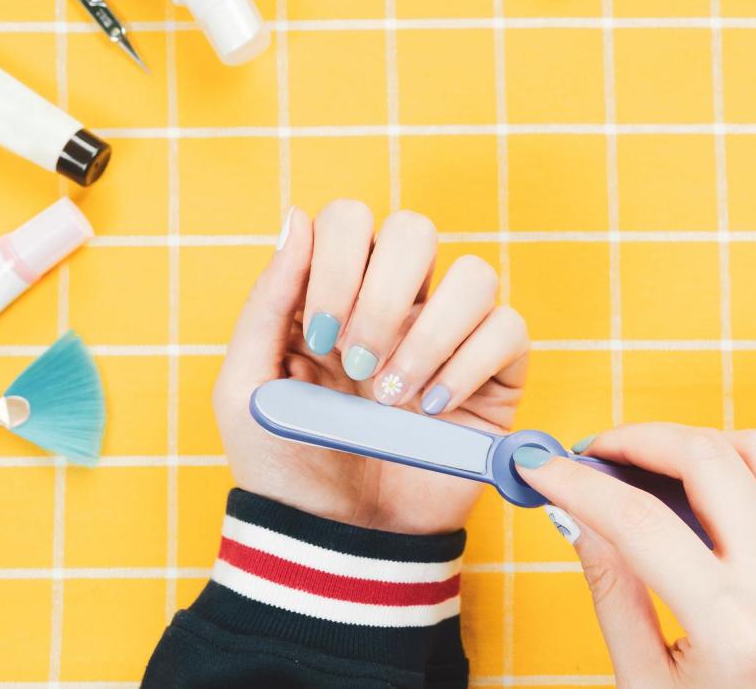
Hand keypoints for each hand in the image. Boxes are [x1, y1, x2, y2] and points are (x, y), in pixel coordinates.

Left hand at [213, 200, 528, 534]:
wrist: (338, 538)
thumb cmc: (287, 464)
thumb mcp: (247, 387)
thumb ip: (268, 301)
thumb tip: (297, 217)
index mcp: (337, 292)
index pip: (351, 220)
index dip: (337, 264)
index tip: (320, 337)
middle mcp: (398, 301)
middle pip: (415, 230)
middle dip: (383, 295)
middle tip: (357, 364)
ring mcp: (450, 334)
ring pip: (473, 274)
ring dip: (429, 335)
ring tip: (394, 396)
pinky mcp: (494, 373)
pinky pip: (508, 328)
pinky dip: (472, 363)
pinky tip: (435, 409)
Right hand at [516, 425, 755, 687]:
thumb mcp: (650, 686)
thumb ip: (615, 593)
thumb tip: (579, 517)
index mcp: (732, 629)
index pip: (638, 520)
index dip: (579, 483)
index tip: (545, 467)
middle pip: (706, 460)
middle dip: (639, 440)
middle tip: (601, 454)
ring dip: (702, 443)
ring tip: (661, 466)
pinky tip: (736, 473)